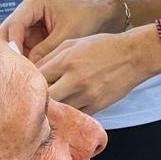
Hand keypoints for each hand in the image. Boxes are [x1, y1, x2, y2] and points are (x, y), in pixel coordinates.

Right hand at [0, 0, 117, 61]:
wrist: (98, 16)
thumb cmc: (85, 18)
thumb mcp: (67, 34)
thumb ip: (47, 49)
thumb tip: (31, 66)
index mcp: (33, 3)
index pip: (15, 24)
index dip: (13, 44)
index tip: (16, 62)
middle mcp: (26, 11)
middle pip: (7, 32)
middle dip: (11, 51)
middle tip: (15, 70)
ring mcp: (28, 23)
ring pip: (13, 42)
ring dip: (17, 57)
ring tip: (21, 73)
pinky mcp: (32, 35)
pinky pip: (23, 48)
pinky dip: (25, 59)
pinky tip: (28, 71)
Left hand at [39, 30, 155, 113]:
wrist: (133, 55)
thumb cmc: (102, 46)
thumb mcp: (72, 43)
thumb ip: (50, 57)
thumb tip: (31, 71)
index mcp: (66, 61)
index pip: (37, 77)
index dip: (29, 82)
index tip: (27, 84)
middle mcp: (75, 80)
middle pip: (45, 98)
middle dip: (38, 98)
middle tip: (34, 98)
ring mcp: (87, 96)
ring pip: (60, 110)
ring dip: (53, 108)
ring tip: (50, 105)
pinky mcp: (97, 106)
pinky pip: (76, 115)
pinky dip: (69, 113)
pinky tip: (67, 108)